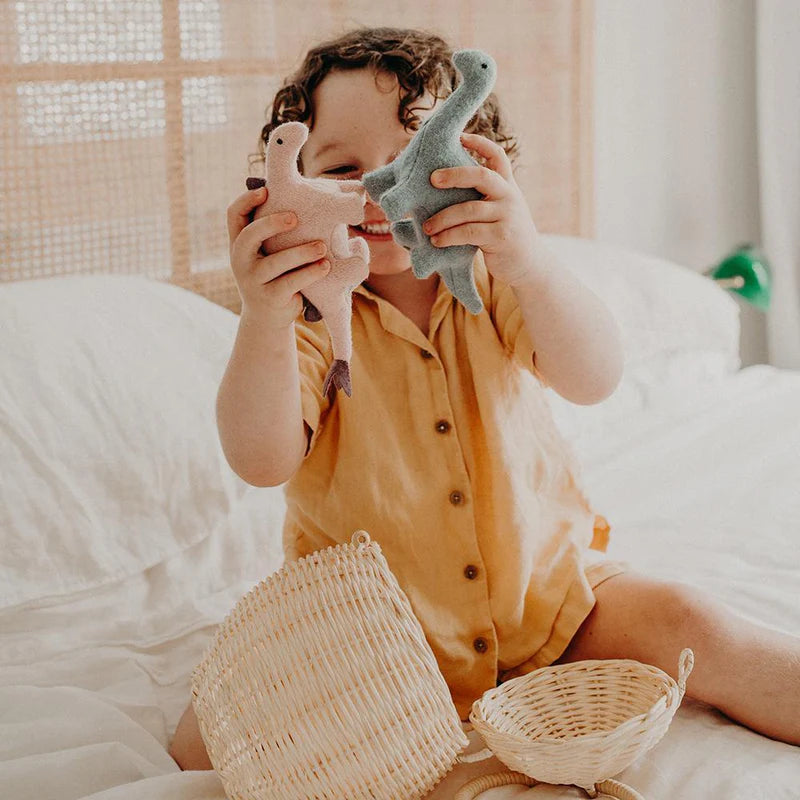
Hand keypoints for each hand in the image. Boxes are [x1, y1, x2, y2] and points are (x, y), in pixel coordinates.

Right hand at [227, 186, 329, 327]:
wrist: (267, 318)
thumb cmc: (273, 275)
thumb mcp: (267, 253)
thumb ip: (272, 232)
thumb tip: (298, 197)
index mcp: (238, 243)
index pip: (233, 215)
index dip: (246, 200)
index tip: (267, 190)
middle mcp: (240, 261)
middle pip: (249, 235)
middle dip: (272, 223)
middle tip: (296, 217)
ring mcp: (253, 280)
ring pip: (276, 262)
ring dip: (301, 252)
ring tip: (322, 246)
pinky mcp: (270, 297)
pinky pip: (291, 282)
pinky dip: (310, 273)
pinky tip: (325, 266)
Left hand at [423, 132, 539, 286]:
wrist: (529, 265)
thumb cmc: (504, 236)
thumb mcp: (500, 211)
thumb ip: (483, 198)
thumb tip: (445, 188)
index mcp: (508, 186)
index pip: (497, 156)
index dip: (480, 143)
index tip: (460, 137)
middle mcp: (509, 196)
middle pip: (481, 175)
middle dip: (454, 175)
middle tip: (432, 179)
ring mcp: (507, 215)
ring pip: (469, 209)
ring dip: (443, 218)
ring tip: (427, 227)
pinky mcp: (501, 236)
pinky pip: (469, 232)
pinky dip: (449, 236)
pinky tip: (437, 241)